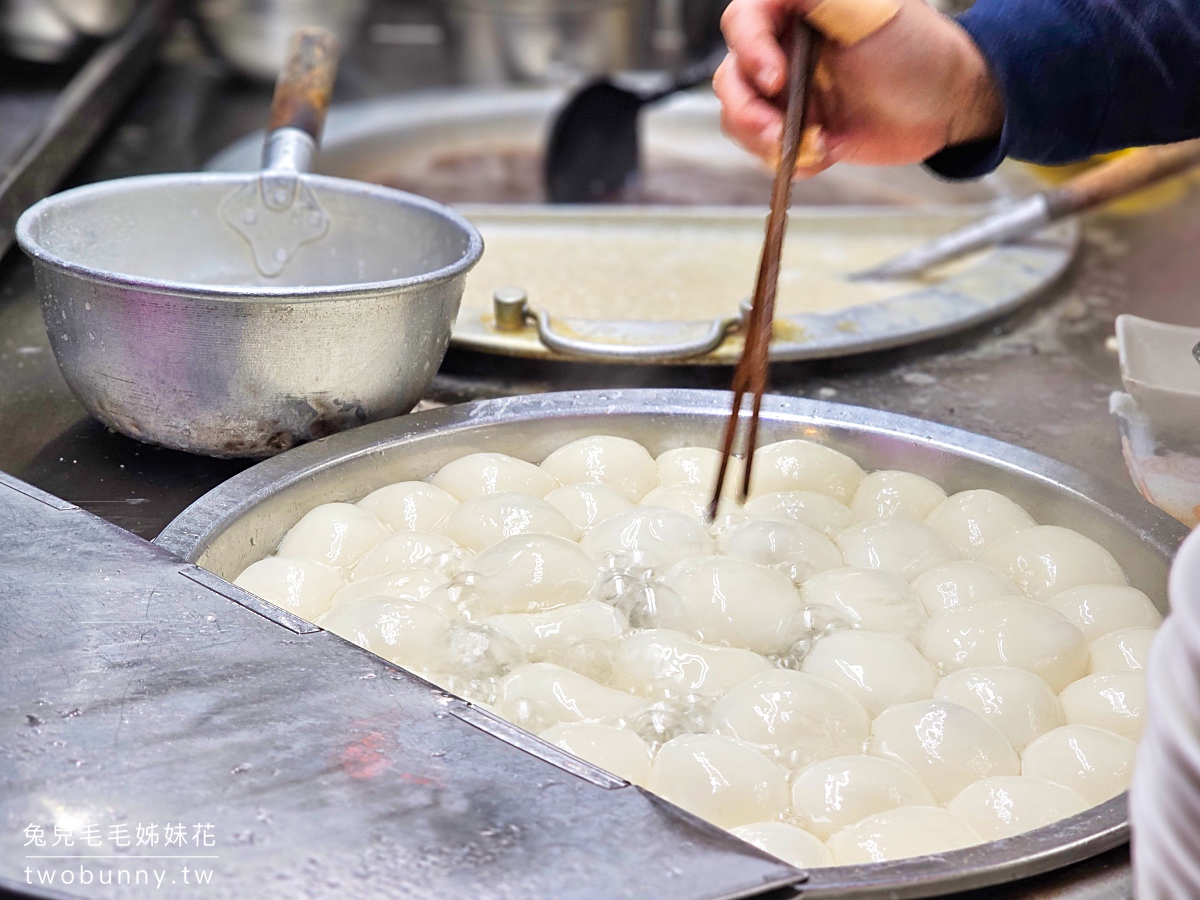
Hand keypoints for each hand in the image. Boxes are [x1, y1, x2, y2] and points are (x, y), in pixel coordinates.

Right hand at [714, 0, 1004, 175]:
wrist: (946, 106)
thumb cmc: (918, 50)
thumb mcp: (868, 10)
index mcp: (794, 10)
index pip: (742, 21)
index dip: (749, 50)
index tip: (775, 79)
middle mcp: (782, 48)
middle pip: (731, 76)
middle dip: (748, 111)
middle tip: (776, 132)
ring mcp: (786, 92)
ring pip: (738, 117)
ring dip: (762, 141)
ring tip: (807, 148)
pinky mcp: (795, 129)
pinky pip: (763, 149)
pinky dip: (785, 161)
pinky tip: (821, 154)